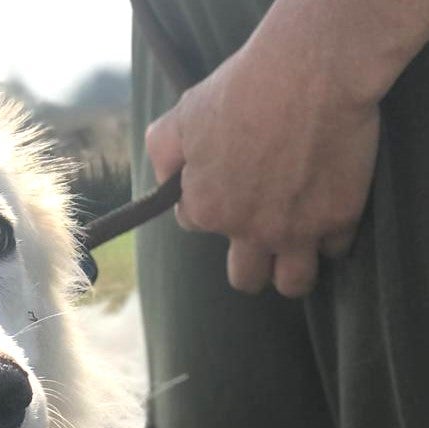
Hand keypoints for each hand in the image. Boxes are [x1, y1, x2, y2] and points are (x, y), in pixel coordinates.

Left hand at [145, 3, 380, 297]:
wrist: (312, 70)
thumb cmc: (245, 86)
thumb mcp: (184, 113)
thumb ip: (163, 153)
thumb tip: (163, 181)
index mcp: (208, 210)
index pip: (199, 226)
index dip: (213, 206)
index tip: (229, 184)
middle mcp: (249, 232)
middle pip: (246, 279)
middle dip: (252, 266)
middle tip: (264, 241)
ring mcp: (295, 231)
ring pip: (293, 283)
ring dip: (292, 272)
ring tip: (299, 249)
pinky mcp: (338, 218)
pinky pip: (335, 248)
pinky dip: (334, 235)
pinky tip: (333, 212)